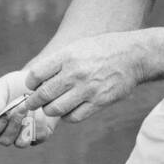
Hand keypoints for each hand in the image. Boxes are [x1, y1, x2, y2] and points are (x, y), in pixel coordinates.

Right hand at [0, 71, 55, 148]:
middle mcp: (6, 133)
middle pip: (5, 140)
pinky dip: (40, 122)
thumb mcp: (1, 86)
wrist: (38, 83)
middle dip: (14, 123)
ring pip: (21, 143)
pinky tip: (41, 110)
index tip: (4, 113)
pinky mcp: (39, 135)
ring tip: (31, 108)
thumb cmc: (15, 84)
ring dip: (26, 125)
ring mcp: (23, 137)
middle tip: (22, 106)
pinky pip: (39, 136)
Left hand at [23, 34, 143, 122]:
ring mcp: (87, 89)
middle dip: (34, 102)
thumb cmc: (102, 49)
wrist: (134, 56)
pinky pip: (74, 117)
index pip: (36, 74)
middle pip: (43, 95)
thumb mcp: (78, 46)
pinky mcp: (99, 102)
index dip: (30, 83)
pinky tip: (68, 109)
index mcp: (68, 56)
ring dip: (50, 110)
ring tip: (51, 106)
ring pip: (56, 109)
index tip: (31, 86)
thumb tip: (36, 79)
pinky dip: (67, 116)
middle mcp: (75, 73)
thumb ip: (58, 62)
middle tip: (32, 103)